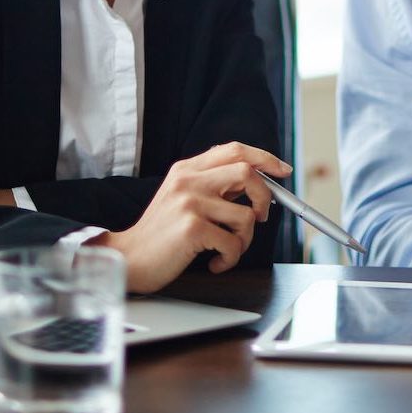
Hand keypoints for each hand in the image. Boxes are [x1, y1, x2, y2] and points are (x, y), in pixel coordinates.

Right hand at [98, 142, 290, 293]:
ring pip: (246, 215)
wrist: (129, 259)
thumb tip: (256, 183)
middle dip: (265, 197)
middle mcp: (188, 180)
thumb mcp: (181, 197)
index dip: (264, 158)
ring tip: (226, 249)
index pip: (235, 150)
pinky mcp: (192, 227)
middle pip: (247, 172)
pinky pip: (234, 243)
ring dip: (245, 239)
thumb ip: (212, 185)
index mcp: (187, 169)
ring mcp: (190, 202)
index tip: (282, 170)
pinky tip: (214, 262)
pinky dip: (230, 258)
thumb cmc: (159, 234)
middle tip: (260, 217)